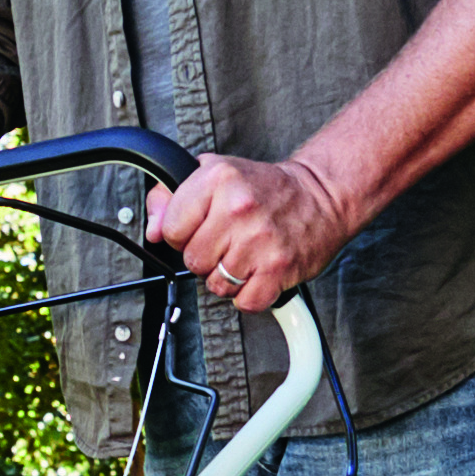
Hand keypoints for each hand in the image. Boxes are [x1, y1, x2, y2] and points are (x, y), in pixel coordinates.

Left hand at [148, 152, 350, 312]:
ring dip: (228, 278)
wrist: (320, 195)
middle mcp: (239, 208)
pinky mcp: (278, 269)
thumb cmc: (266, 188)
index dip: (183, 235)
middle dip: (206, 258)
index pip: (172, 231)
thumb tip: (153, 230)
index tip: (201, 229)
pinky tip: (258, 272)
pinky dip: (249, 295)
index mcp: (218, 180)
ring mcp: (259, 240)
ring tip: (245, 254)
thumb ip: (171, 197)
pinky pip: (244, 302)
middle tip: (227, 242)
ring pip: (216, 285)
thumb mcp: (213, 173)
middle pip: (192, 261)